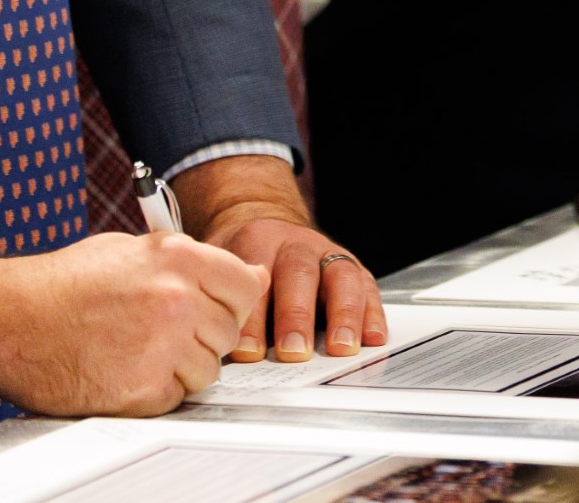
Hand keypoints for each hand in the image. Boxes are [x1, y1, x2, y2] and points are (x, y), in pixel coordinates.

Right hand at [0, 232, 266, 415]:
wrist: (5, 319)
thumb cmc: (60, 282)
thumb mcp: (129, 248)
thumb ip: (188, 261)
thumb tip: (241, 274)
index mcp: (177, 259)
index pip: (248, 285)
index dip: (235, 300)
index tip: (220, 307)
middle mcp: (177, 300)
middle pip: (230, 332)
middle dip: (206, 335)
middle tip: (167, 332)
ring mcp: (162, 347)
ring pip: (209, 370)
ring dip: (184, 367)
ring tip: (141, 352)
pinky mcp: (141, 390)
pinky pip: (177, 398)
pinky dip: (157, 392)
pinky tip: (126, 371)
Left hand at [173, 154, 387, 361]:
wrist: (263, 225)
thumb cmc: (238, 262)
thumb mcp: (216, 267)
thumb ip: (213, 299)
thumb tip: (205, 348)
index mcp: (256, 241)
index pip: (255, 279)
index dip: (253, 318)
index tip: (248, 353)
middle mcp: (294, 243)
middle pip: (299, 275)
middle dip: (297, 316)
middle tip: (293, 351)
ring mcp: (326, 253)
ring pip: (340, 276)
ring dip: (343, 315)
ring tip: (341, 348)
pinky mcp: (351, 266)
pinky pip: (367, 286)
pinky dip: (371, 312)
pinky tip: (372, 337)